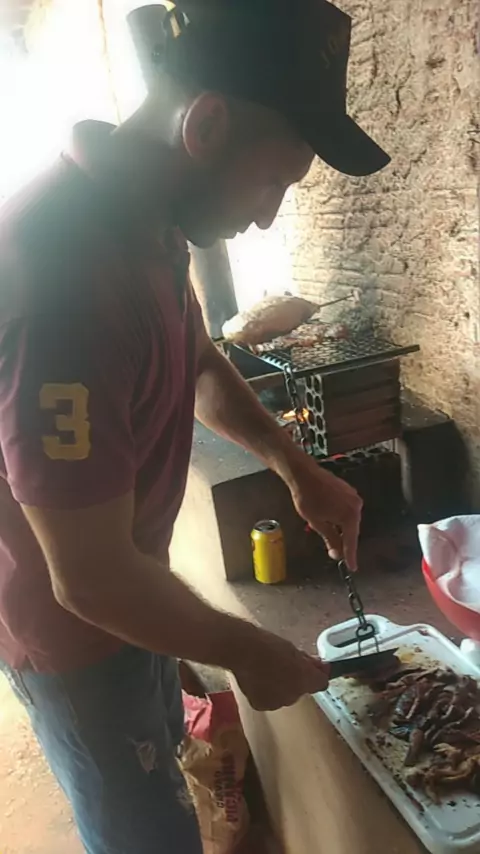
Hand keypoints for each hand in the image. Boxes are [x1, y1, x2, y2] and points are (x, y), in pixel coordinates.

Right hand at [234, 629, 328, 710]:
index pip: (322, 683)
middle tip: (284, 665)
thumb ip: (307, 662)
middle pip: (301, 690)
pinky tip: (257, 680)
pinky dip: (266, 692)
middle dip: (296, 680)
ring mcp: (277, 703)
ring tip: (267, 671)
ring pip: (285, 696)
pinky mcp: (261, 706)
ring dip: (281, 687)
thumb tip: (319, 667)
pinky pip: (269, 699)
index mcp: (305, 679)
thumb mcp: (293, 649)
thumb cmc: (268, 644)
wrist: (241, 651)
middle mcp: (294, 695)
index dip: (317, 674)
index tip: (311, 666)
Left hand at [287, 454, 362, 570]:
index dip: (350, 556)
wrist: (304, 474)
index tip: (352, 568)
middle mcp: (357, 506)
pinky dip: (341, 517)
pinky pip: (348, 510)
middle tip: (336, 553)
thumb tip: (337, 554)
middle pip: (352, 530)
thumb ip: (330, 539)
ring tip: (330, 534)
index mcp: (350, 516)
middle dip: (344, 541)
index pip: (351, 541)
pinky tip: (330, 518)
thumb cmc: (307, 499)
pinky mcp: (349, 490)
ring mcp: (354, 496)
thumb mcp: (317, 523)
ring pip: (350, 520)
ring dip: (342, 528)